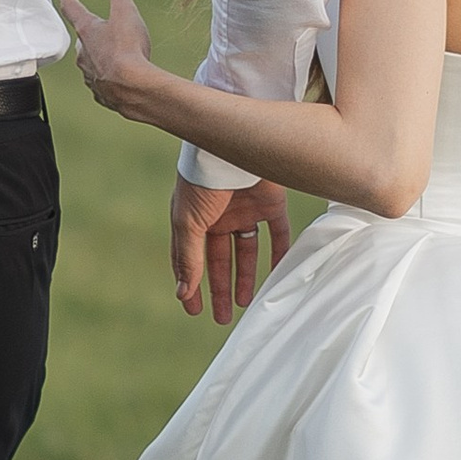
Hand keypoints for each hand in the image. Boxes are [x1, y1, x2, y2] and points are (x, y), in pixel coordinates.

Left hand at [53, 0, 155, 115]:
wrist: (135, 90)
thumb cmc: (129, 50)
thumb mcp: (125, 11)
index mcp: (87, 31)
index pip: (71, 6)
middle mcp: (83, 54)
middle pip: (82, 38)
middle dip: (89, 32)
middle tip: (98, 28)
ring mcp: (90, 75)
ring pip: (91, 62)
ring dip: (101, 56)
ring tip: (117, 56)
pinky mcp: (101, 94)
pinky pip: (102, 83)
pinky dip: (109, 78)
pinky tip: (120, 79)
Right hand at [171, 175, 288, 323]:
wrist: (235, 142)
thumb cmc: (203, 180)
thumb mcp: (189, 222)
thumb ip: (187, 258)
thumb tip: (182, 293)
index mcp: (194, 218)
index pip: (190, 257)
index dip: (191, 283)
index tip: (192, 308)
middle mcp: (219, 215)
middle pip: (220, 258)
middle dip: (219, 287)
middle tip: (221, 318)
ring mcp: (245, 208)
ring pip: (247, 249)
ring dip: (245, 276)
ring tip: (244, 303)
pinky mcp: (271, 202)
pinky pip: (277, 234)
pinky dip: (278, 254)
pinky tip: (277, 276)